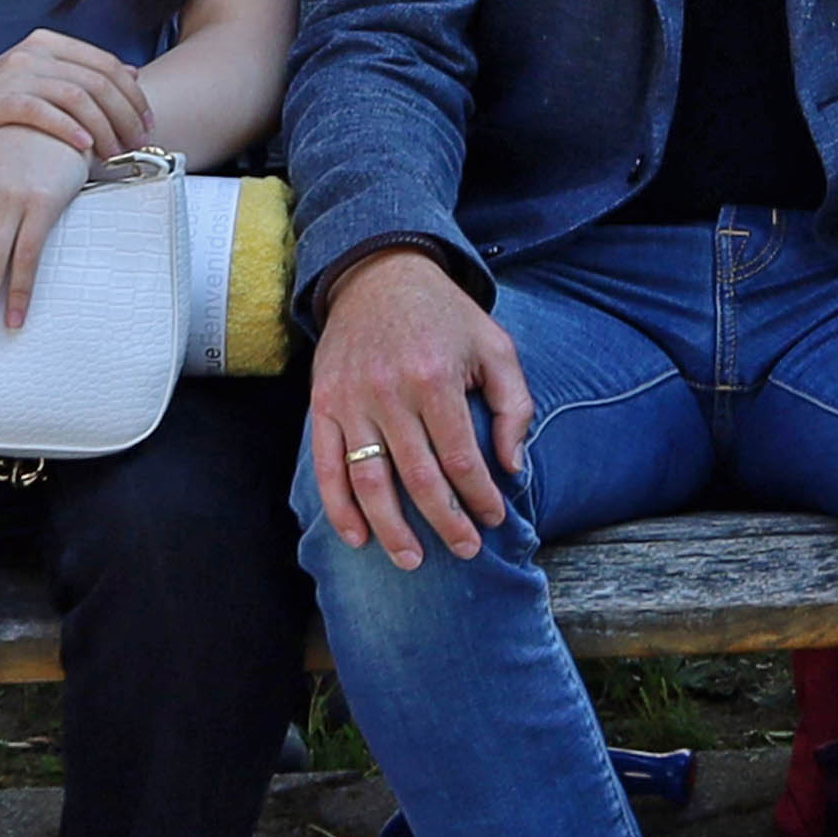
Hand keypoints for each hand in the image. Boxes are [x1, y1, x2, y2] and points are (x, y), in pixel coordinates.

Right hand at [0, 30, 153, 165]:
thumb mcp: (43, 85)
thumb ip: (82, 76)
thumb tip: (132, 73)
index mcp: (47, 43)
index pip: (106, 64)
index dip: (134, 95)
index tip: (148, 123)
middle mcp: (31, 51)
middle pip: (97, 80)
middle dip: (125, 115)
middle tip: (138, 143)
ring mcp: (12, 72)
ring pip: (76, 96)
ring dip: (105, 127)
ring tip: (117, 153)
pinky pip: (42, 111)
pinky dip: (69, 128)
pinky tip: (85, 147)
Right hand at [307, 247, 532, 568]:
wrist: (380, 275)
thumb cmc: (446, 317)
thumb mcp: (496, 347)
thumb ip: (515, 406)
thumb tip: (514, 466)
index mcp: (435, 378)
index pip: (460, 458)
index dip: (480, 497)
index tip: (494, 519)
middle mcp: (390, 393)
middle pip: (418, 478)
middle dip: (445, 522)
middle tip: (465, 551)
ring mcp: (350, 401)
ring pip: (369, 481)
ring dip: (391, 529)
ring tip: (412, 561)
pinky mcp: (322, 404)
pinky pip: (327, 466)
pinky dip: (339, 507)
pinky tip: (358, 537)